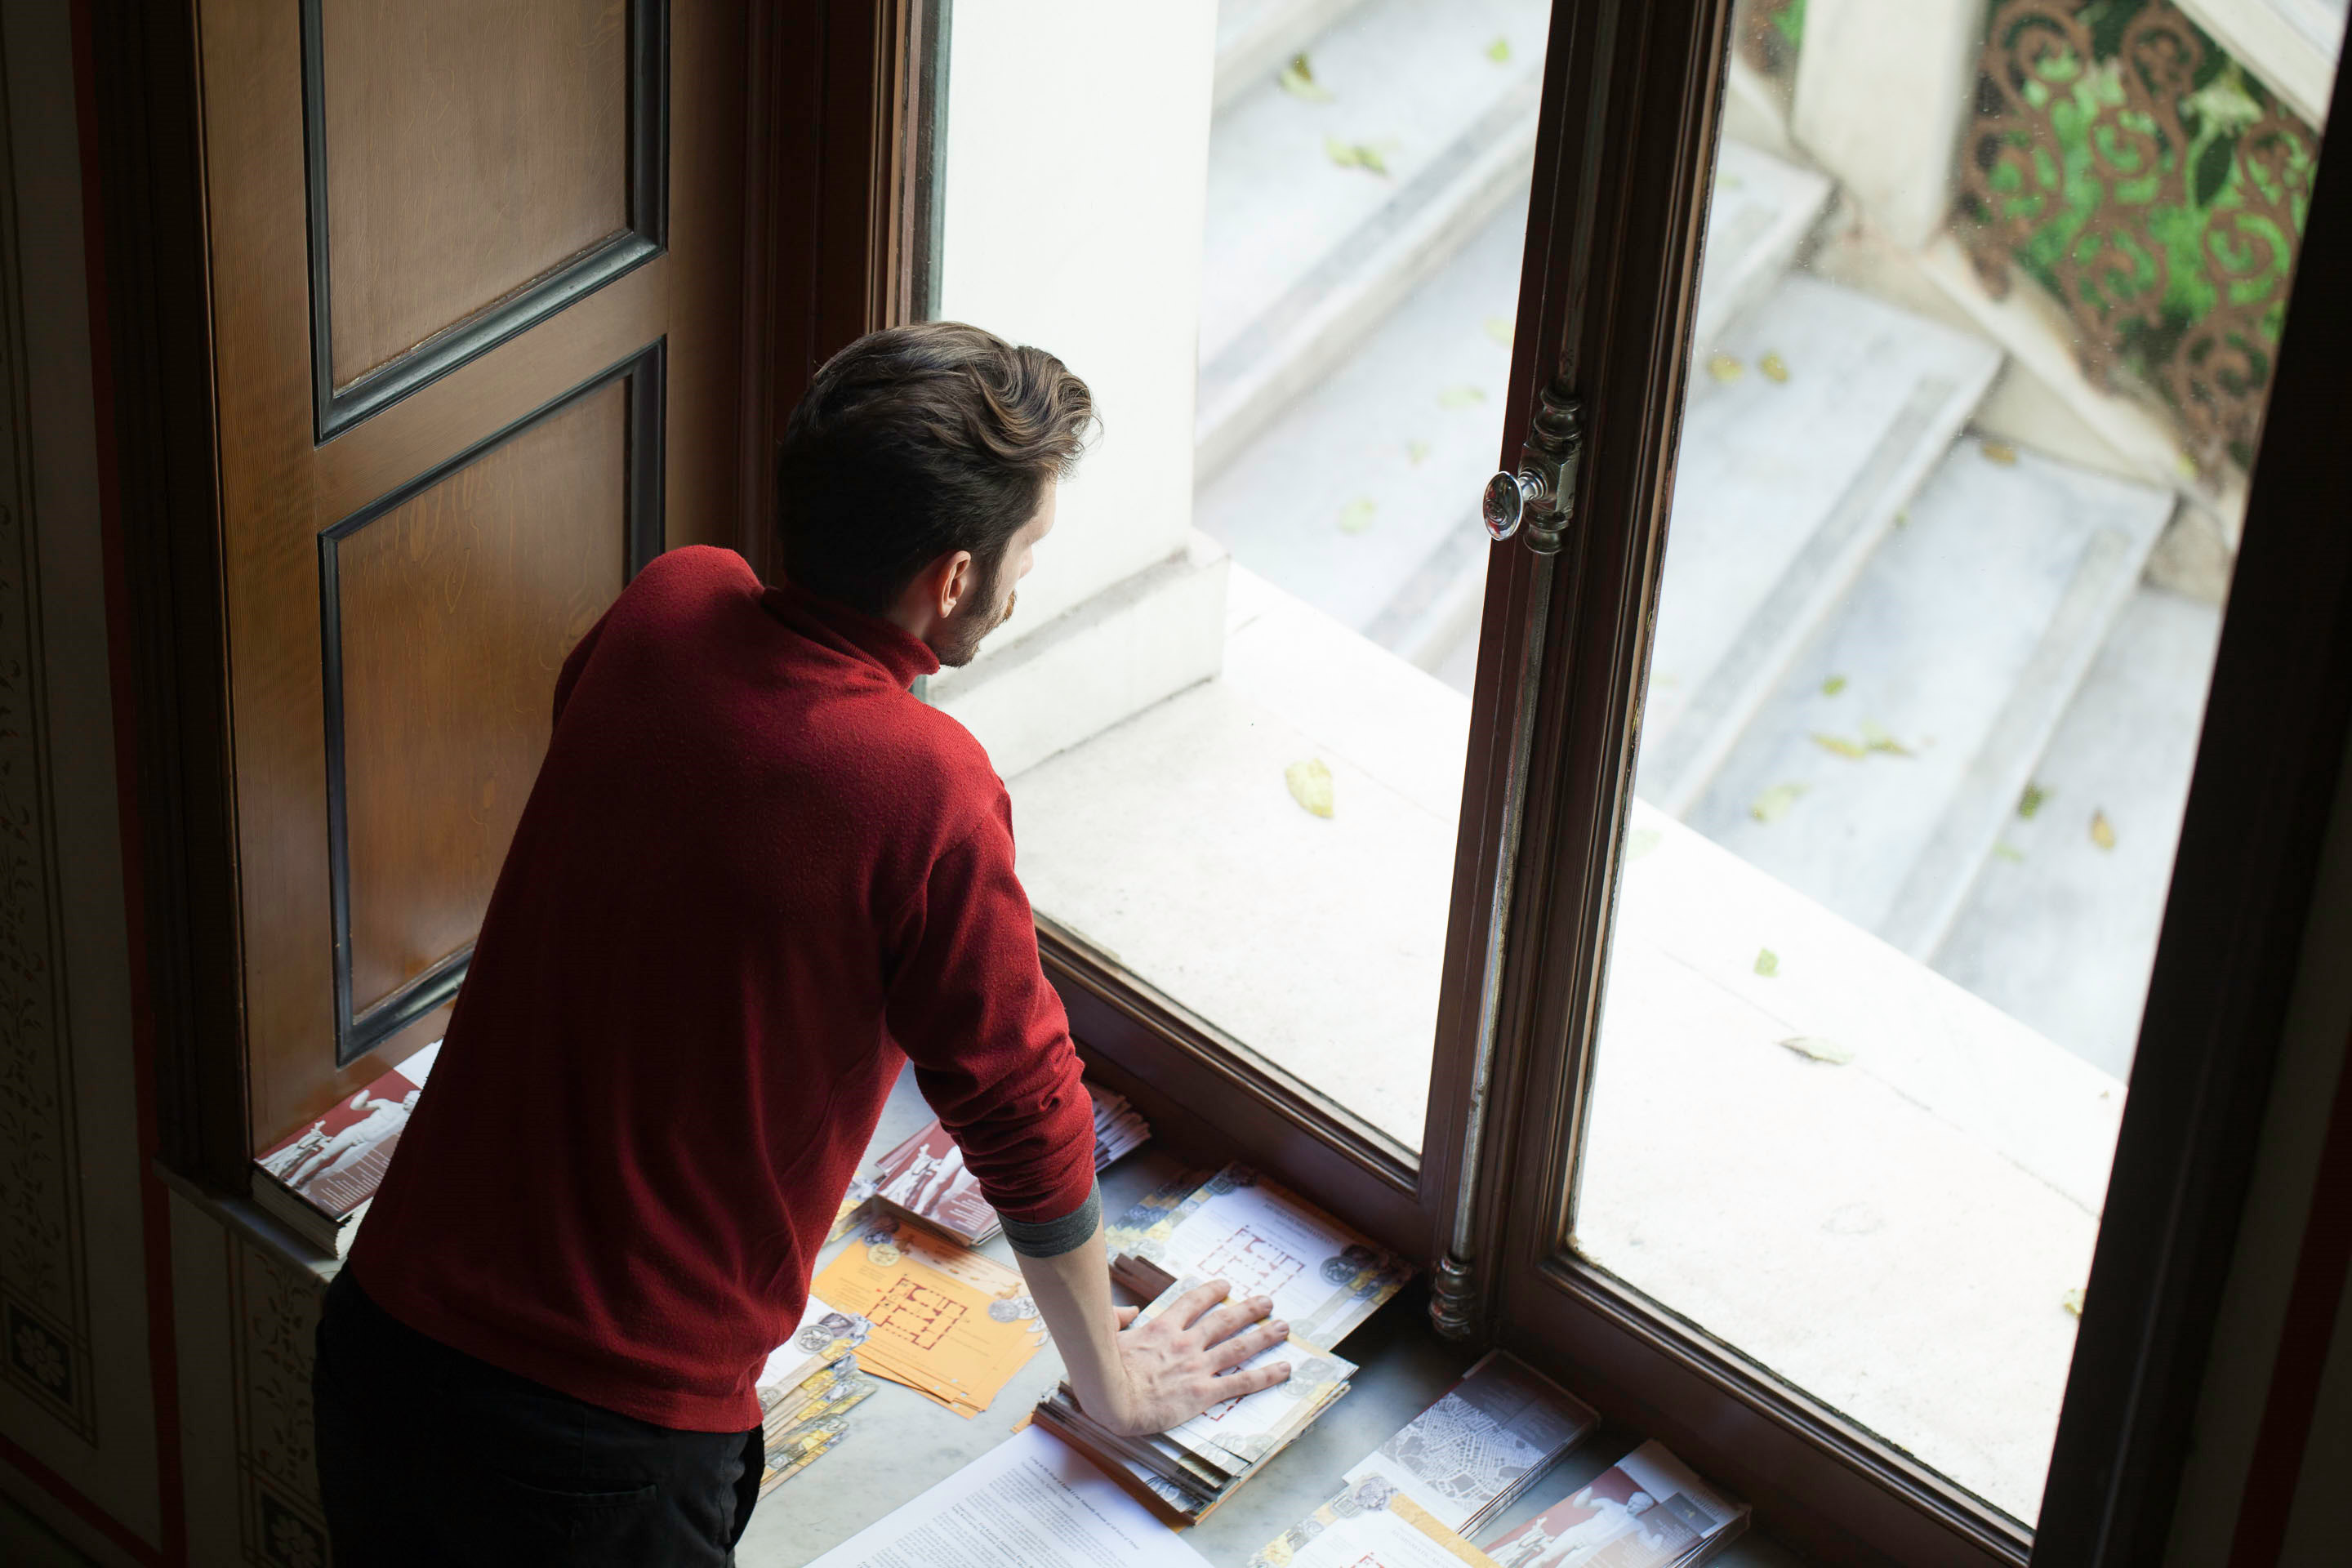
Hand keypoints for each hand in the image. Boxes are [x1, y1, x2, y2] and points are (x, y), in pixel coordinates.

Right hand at [1091, 1279, 1290, 1435]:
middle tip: (1267, 1301)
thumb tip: (1129, 1311)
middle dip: (1248, 1309)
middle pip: (1224, 1321)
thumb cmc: (1103, 1371)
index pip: (1192, 1304)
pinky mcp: (1205, 1392)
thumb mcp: (1107, 1337)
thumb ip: (1118, 1319)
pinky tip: (1283, 1368)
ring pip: (1239, 1346)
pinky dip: (1266, 1375)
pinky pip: (1241, 1382)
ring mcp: (1198, 1367)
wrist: (1113, 1398)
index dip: (1211, 1293)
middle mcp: (1186, 1344)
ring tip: (1283, 1327)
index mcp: (1162, 1330)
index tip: (1225, 1286)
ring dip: (1264, 1335)